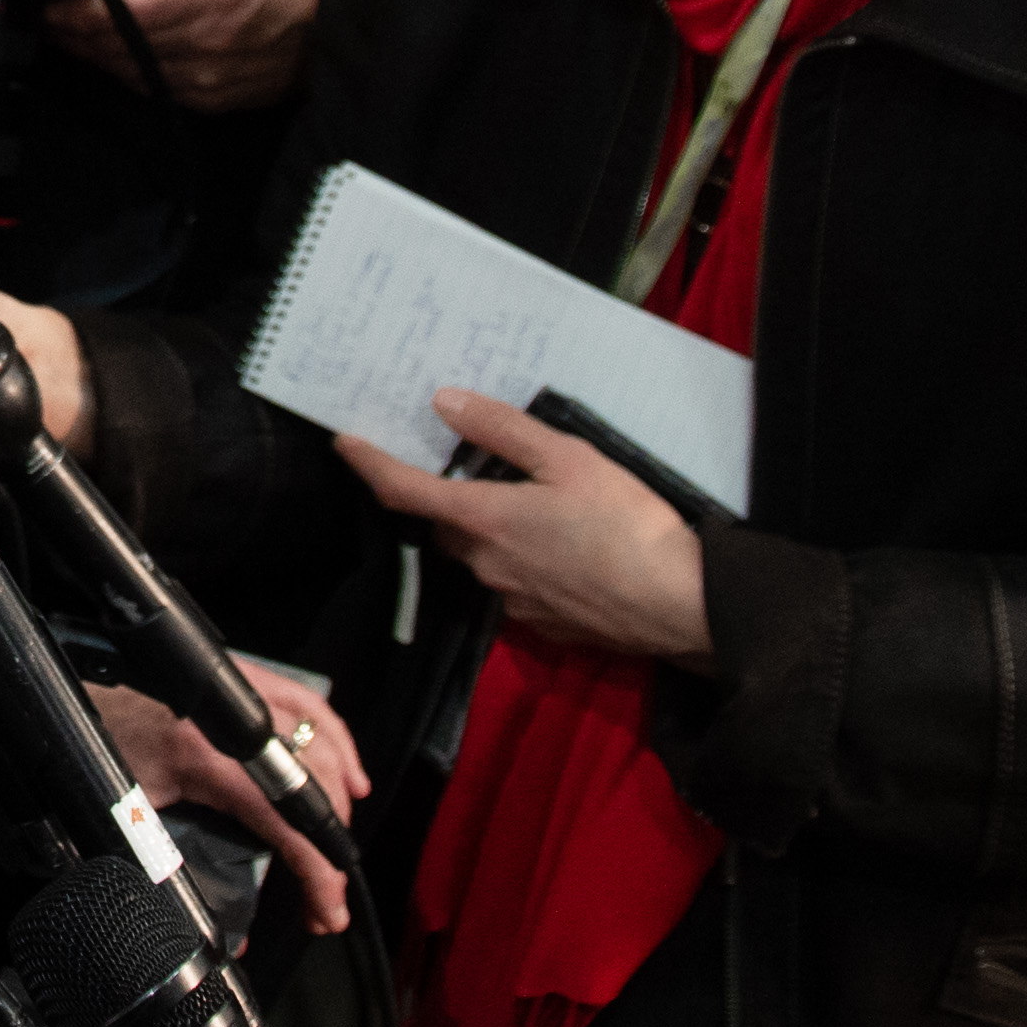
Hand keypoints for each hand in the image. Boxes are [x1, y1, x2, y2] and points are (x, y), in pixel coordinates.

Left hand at [42, 0, 322, 112]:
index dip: (71, 12)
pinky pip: (154, 90)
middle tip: (43, 16)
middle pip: (112, 46)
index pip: (118, 12)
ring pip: (127, 73)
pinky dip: (126, 73)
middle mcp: (202, 41)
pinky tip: (112, 54)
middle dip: (69, 33)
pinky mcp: (214, 97)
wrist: (341, 19)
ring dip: (92, 55)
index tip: (43, 2)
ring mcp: (207, 76)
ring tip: (67, 33)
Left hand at [82, 680, 364, 934]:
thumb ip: (172, 873)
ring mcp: (230, 690)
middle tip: (327, 889)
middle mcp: (226, 719)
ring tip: (344, 830)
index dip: (317, 872)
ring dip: (341, 781)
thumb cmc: (82, 756)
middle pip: (312, 779)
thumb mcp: (127, 823)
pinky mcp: (226, 679)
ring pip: (316, 731)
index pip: (284, 819)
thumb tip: (214, 930)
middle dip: (332, 840)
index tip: (327, 909)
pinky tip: (338, 758)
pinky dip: (326, 730)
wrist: (58, 705)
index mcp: (204, 757)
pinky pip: (297, 697)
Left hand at [341, 390, 713, 666]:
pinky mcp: (542, 623)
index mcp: (484, 519)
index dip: (368, 465)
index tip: (344, 442)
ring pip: (477, 554)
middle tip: (457, 464)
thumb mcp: (569, 461)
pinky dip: (519, 558)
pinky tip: (557, 545)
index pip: (403, 491)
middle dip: (440, 495)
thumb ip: (504, 431)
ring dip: (483, 528)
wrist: (682, 607)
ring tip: (520, 500)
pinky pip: (512, 582)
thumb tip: (444, 403)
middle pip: (441, 524)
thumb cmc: (627, 526)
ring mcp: (511, 599)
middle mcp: (484, 564)